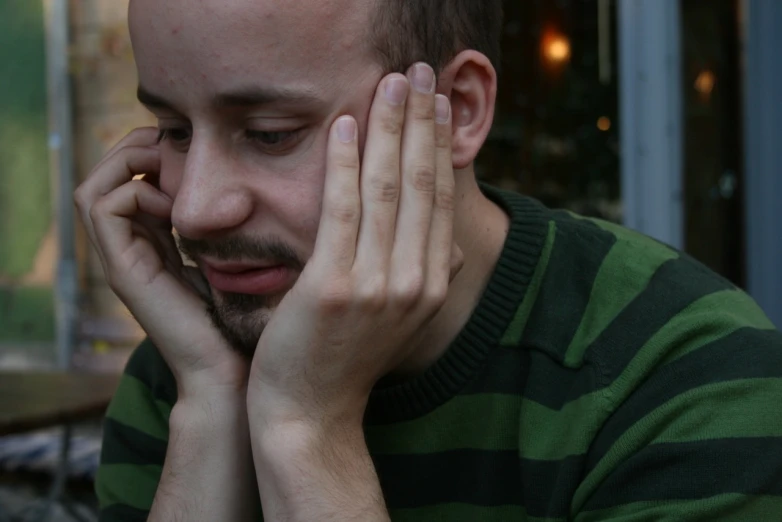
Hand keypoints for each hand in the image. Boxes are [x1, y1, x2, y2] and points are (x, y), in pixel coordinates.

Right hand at [74, 129, 246, 397]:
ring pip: (94, 188)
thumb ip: (230, 226)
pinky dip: (136, 193)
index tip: (192, 145)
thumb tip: (251, 187)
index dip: (151, 151)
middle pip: (104, 177)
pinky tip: (175, 206)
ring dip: (131, 164)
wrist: (231, 368)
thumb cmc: (244, 316)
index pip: (131, 180)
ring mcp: (122, 260)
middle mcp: (131, 248)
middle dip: (136, 148)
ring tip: (173, 168)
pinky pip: (103, 208)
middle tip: (175, 143)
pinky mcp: (123, 272)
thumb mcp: (238, 257)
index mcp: (154, 242)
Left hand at [248, 63, 459, 426]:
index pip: (441, 198)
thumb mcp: (401, 322)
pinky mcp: (333, 287)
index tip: (435, 103)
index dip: (440, 144)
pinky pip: (341, 211)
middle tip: (420, 72)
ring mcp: (376, 285)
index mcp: (431, 284)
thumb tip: (454, 250)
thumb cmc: (347, 361)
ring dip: (388, 130)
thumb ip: (427, 279)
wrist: (310, 413)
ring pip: (387, 189)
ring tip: (389, 83)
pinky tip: (342, 126)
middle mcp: (414, 281)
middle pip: (422, 183)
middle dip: (421, 121)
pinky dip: (343, 164)